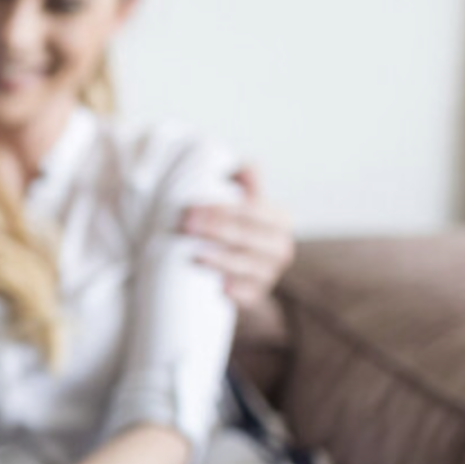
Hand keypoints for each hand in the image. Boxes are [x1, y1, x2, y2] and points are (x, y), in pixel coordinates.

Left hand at [181, 164, 296, 306]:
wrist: (236, 269)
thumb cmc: (235, 226)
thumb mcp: (241, 199)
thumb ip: (243, 179)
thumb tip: (245, 167)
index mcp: (278, 220)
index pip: (252, 210)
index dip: (223, 208)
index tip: (191, 207)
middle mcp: (279, 248)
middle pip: (248, 238)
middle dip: (217, 230)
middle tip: (185, 225)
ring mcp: (268, 275)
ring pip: (248, 268)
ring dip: (221, 261)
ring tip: (194, 255)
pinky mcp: (255, 296)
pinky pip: (249, 296)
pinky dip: (236, 292)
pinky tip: (219, 287)